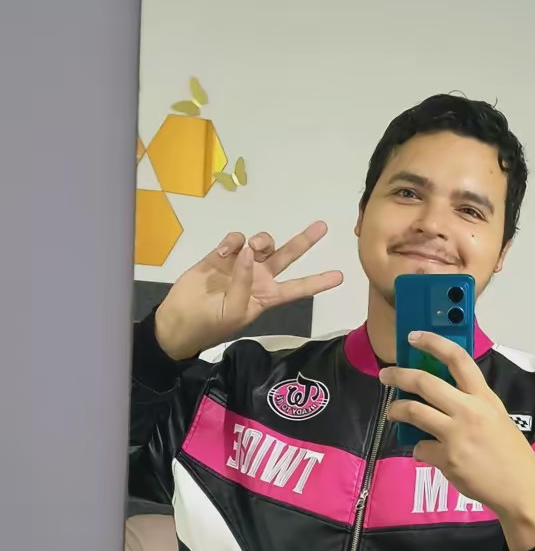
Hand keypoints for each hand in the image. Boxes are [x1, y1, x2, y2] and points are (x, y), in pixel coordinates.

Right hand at [155, 221, 342, 359]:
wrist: (178, 322)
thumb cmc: (211, 323)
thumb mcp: (235, 310)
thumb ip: (245, 282)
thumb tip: (249, 253)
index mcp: (267, 296)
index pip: (298, 288)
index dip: (319, 282)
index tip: (340, 277)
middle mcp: (259, 277)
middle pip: (287, 256)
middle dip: (304, 241)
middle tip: (322, 226)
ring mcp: (241, 265)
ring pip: (261, 243)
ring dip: (260, 240)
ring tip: (250, 248)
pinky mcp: (221, 256)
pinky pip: (235, 240)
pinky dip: (232, 242)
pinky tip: (222, 253)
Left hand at [379, 331, 534, 550]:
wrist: (521, 488)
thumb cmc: (509, 451)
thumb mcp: (495, 415)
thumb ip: (470, 401)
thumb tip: (439, 390)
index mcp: (484, 396)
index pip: (458, 358)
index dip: (433, 342)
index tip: (414, 336)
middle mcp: (469, 410)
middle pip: (425, 382)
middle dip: (399, 375)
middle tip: (386, 375)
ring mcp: (456, 434)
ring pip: (413, 411)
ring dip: (397, 410)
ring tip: (393, 412)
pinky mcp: (447, 458)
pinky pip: (419, 447)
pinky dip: (418, 449)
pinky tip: (425, 452)